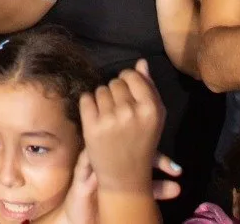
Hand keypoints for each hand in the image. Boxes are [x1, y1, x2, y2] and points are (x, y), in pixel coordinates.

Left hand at [78, 61, 170, 197]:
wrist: (125, 178)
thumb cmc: (142, 143)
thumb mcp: (153, 117)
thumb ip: (149, 88)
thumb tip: (141, 62)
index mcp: (151, 108)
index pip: (132, 75)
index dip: (128, 82)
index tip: (128, 96)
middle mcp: (131, 112)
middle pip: (115, 82)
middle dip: (115, 93)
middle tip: (119, 112)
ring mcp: (111, 120)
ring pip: (100, 90)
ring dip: (102, 100)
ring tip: (109, 117)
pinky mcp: (92, 127)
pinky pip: (86, 99)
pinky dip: (88, 106)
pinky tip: (96, 118)